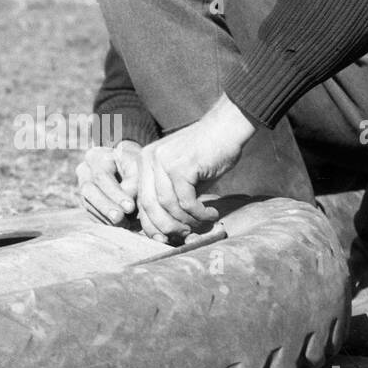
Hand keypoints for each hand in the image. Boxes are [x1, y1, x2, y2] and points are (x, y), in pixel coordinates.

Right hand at [76, 141, 141, 224]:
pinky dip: (105, 221)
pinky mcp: (86, 202)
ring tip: (124, 225)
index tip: (130, 207)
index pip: (102, 176)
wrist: (128, 167)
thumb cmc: (136, 164)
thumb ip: (134, 182)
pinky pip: (91, 213)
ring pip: (88, 204)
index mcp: (95, 156)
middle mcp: (84, 171)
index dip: (115, 193)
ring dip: (106, 217)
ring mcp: (82, 187)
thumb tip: (127, 207)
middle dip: (106, 207)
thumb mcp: (138, 166)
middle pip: (89, 191)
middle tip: (120, 218)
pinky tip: (120, 226)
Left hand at [133, 97, 254, 241]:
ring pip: (168, 206)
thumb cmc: (207, 153)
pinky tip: (211, 214)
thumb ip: (170, 199)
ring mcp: (163, 161)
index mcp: (144, 161)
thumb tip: (166, 233)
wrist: (227, 127)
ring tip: (204, 222)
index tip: (164, 240)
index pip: (140, 201)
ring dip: (187, 221)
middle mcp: (149, 159)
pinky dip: (199, 213)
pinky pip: (186, 202)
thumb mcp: (182, 177)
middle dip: (166, 228)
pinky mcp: (181, 166)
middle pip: (149, 206)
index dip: (151, 226)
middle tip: (185, 236)